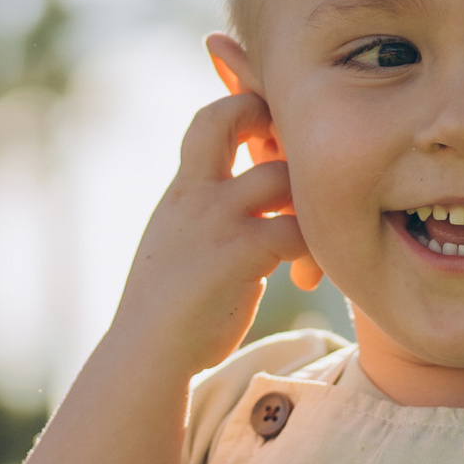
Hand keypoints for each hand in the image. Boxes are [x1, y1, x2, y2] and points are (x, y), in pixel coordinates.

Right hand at [107, 88, 310, 381]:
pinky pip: (299, 230)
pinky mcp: (241, 252)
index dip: (249, 112)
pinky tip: (304, 279)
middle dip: (282, 130)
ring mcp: (218, 219)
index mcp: (184, 189)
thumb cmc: (169, 306)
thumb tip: (244, 195)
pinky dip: (314, 252)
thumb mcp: (178, 239)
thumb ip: (205, 210)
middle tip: (306, 174)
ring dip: (308, 205)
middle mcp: (198, 193)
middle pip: (240, 118)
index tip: (277, 143)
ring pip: (284, 176)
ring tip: (309, 245)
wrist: (148, 351)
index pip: (213, 119)